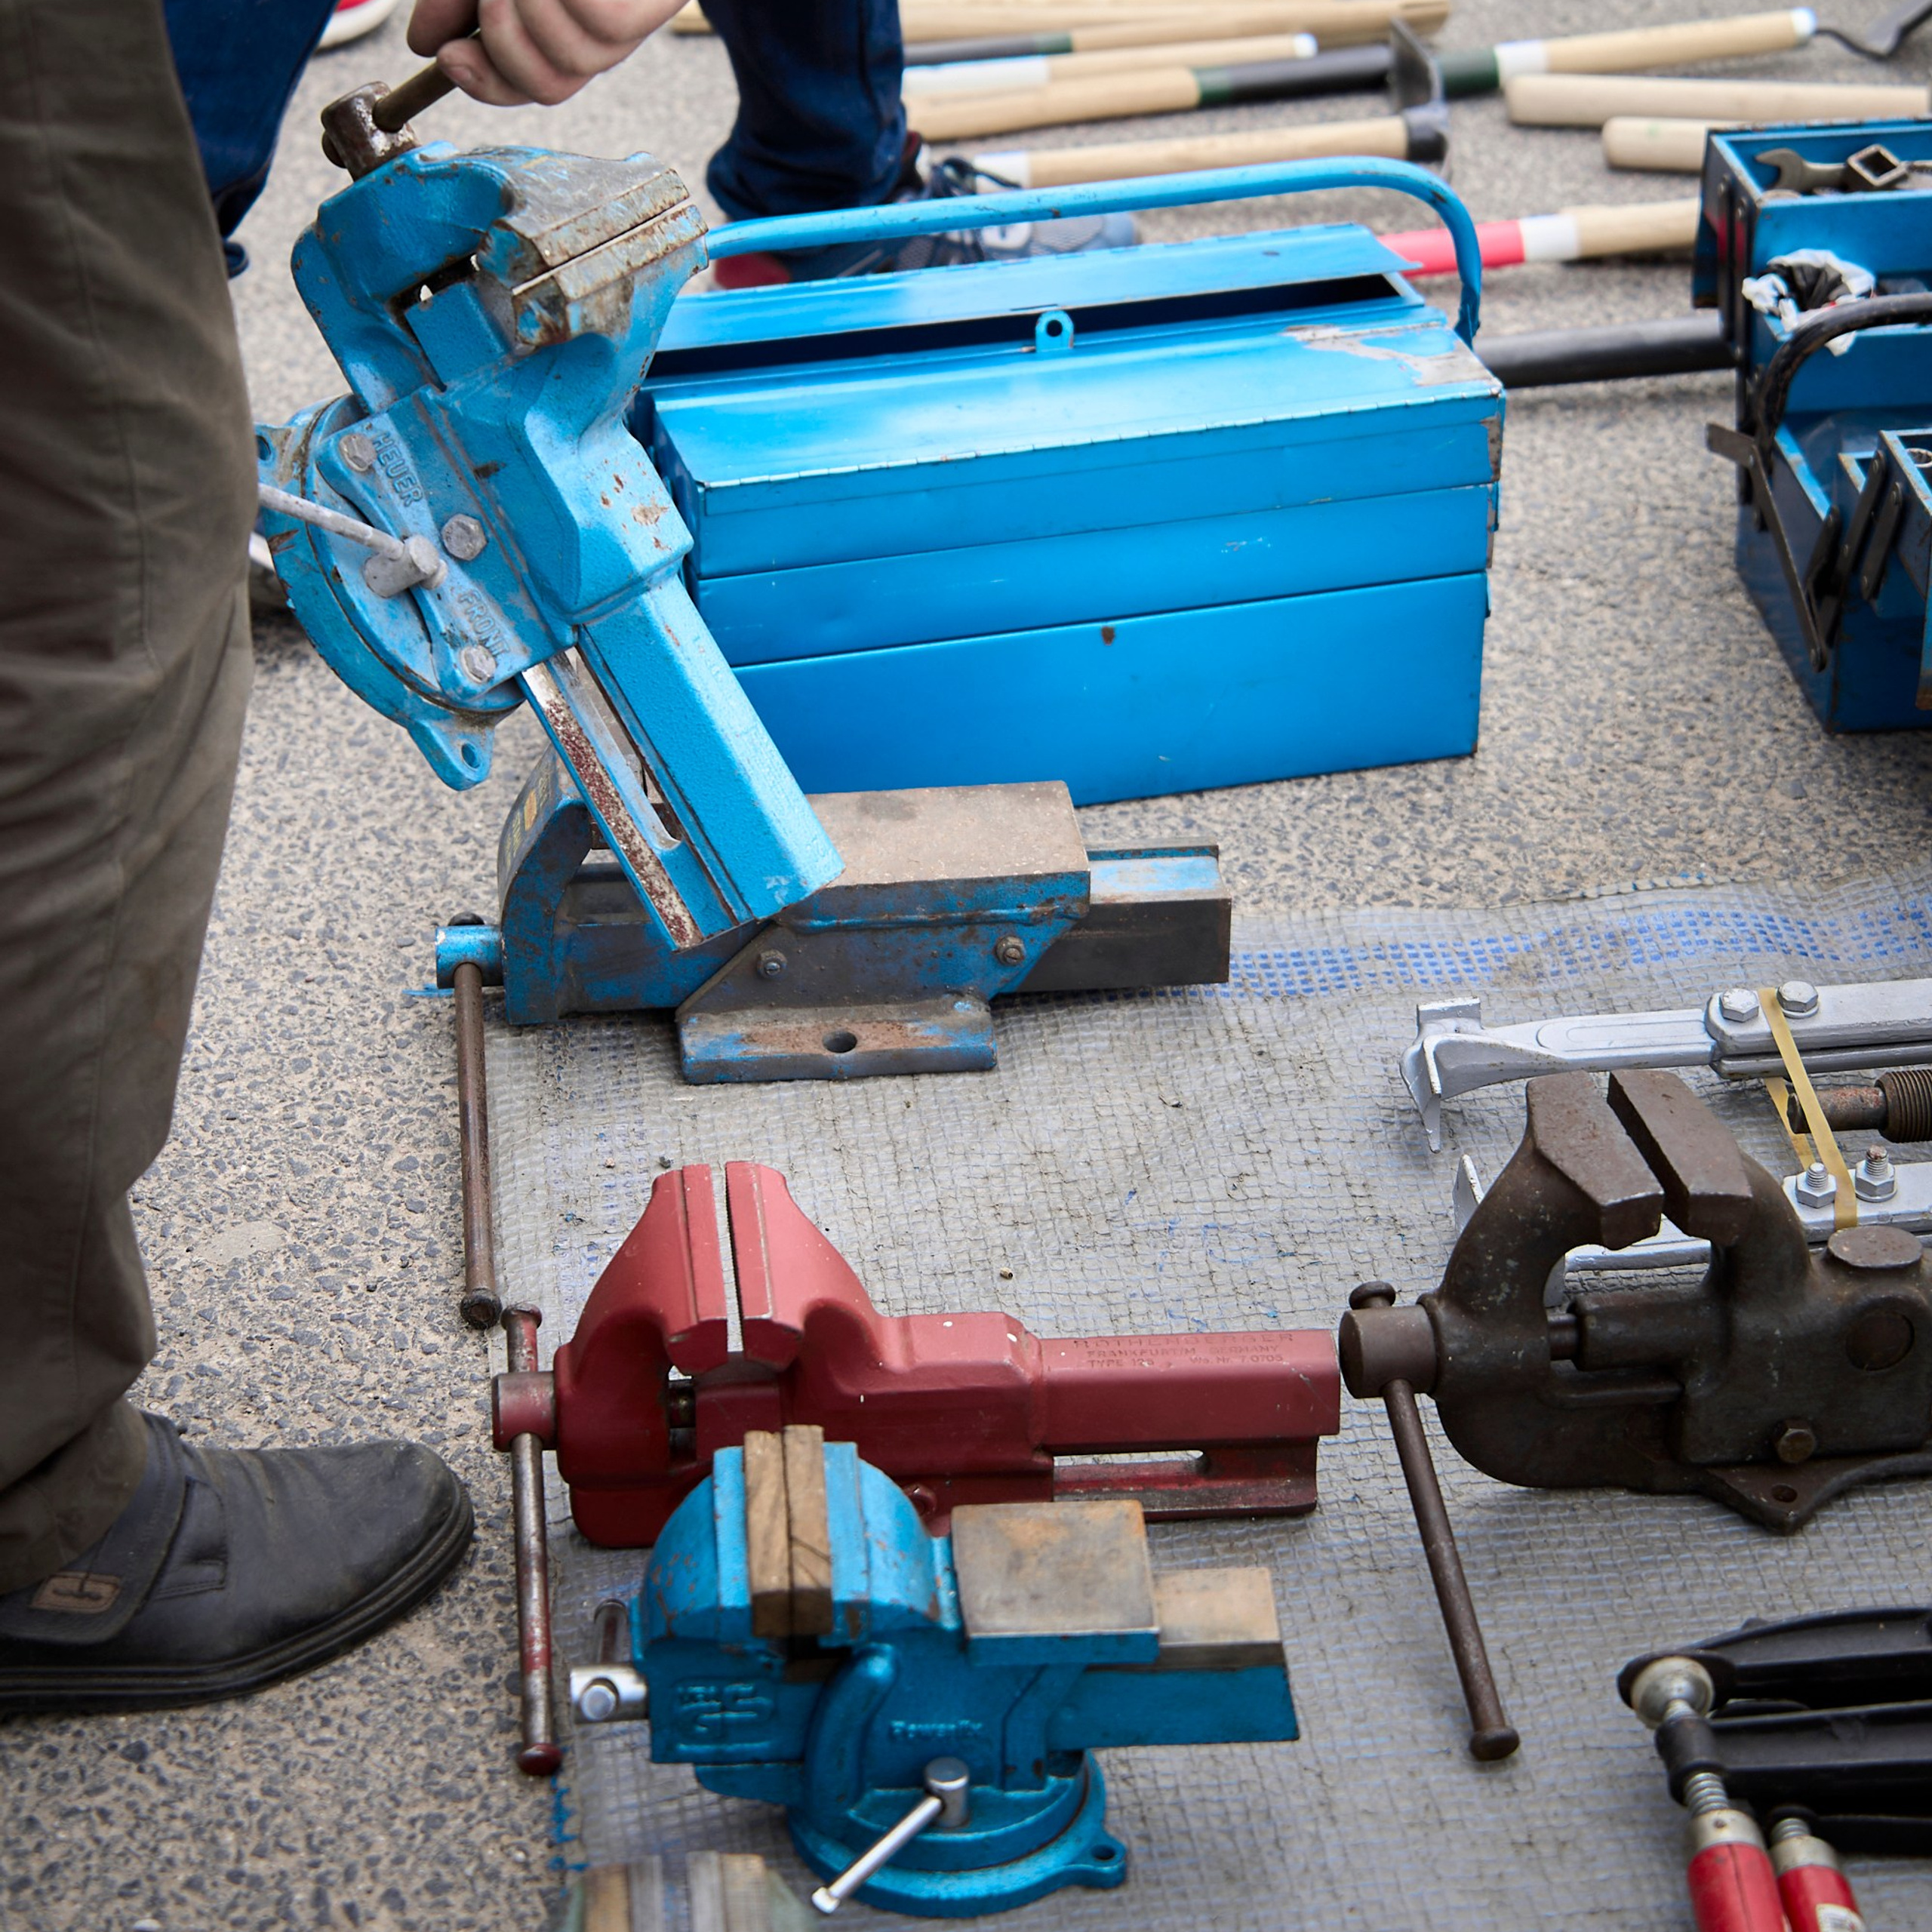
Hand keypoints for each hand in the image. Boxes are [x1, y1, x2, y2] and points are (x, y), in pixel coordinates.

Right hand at [407, 0, 681, 106]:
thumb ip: (460, 1)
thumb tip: (425, 45)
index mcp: (565, 27)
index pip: (528, 85)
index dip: (485, 83)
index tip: (446, 57)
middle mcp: (599, 37)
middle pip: (548, 86)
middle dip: (503, 43)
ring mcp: (629, 23)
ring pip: (572, 60)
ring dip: (533, 8)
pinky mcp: (651, 9)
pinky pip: (601, 26)